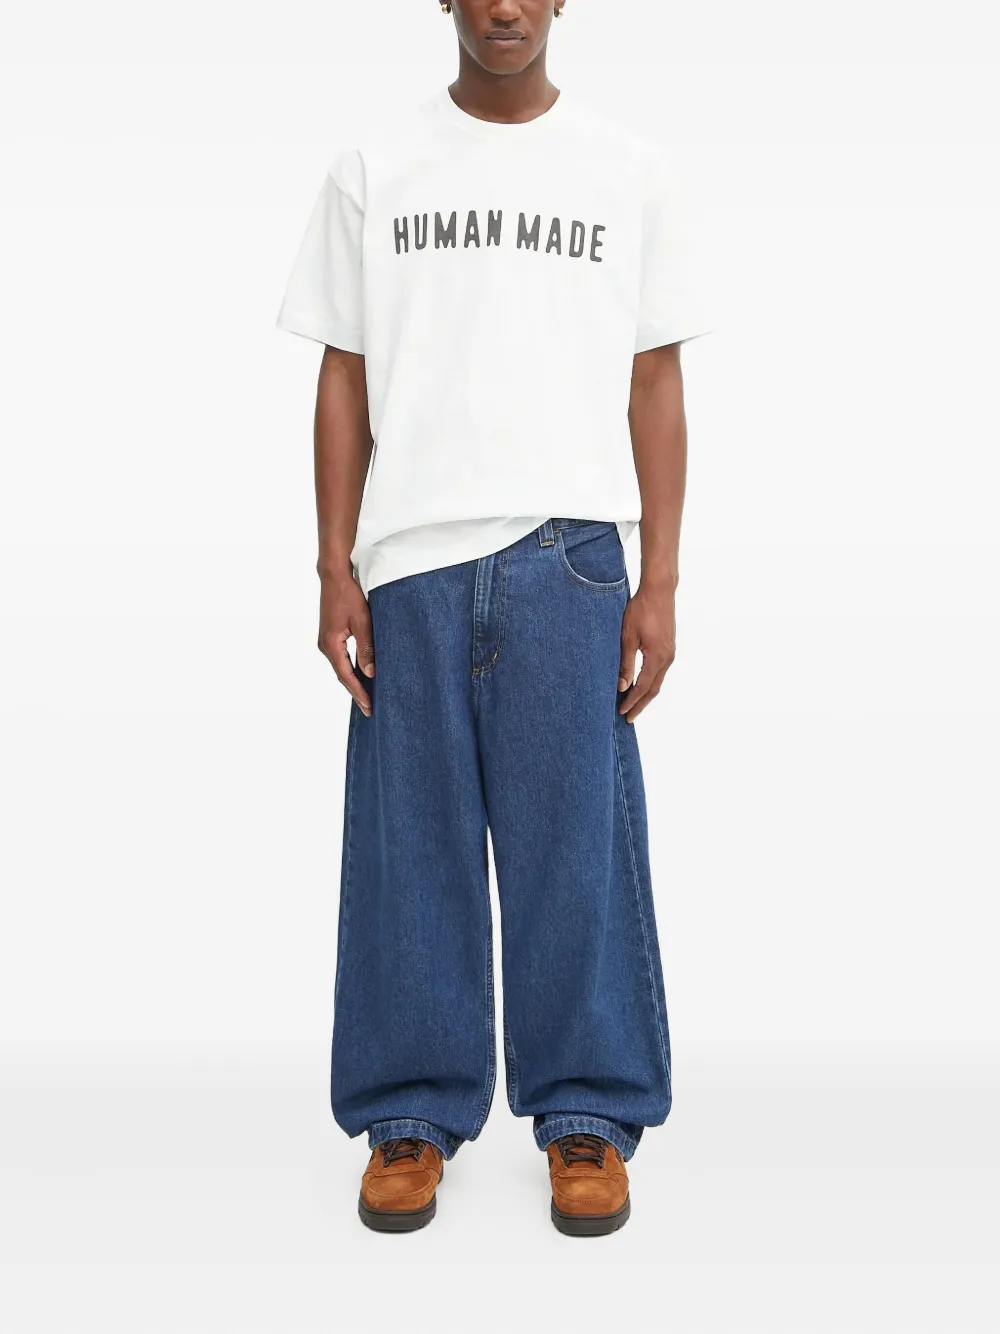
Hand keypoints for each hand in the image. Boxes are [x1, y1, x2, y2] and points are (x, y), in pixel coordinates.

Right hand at [318, 573, 374, 715]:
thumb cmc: (348, 595)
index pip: (346, 676)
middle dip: (356, 692)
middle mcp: (325, 646)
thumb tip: (370, 673)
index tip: (369, 706)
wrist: (334, 576)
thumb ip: (367, 648)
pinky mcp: (330, 637)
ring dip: (354, 682)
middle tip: (370, 709)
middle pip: (342, 675)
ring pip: (341, 668)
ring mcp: (326, 642)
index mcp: (331, 645)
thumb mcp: (362, 622)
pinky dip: (351, 669)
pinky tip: (361, 676)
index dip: (358, 692)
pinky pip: (341, 659)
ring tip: (368, 696)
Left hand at [617, 581, 675, 722]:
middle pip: (653, 689)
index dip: (631, 701)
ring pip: (658, 681)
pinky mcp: (669, 647)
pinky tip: (641, 685)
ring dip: (645, 695)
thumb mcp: (627, 637)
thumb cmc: (641, 610)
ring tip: (633, 704)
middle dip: (640, 704)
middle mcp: (667, 659)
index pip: (642, 687)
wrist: (659, 591)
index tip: (621, 712)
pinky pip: (660, 672)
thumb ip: (625, 663)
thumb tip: (622, 687)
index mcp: (657, 658)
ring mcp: (670, 653)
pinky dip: (650, 682)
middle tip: (628, 717)